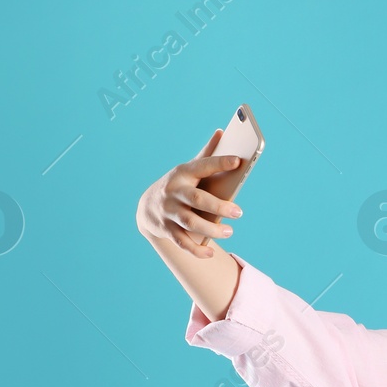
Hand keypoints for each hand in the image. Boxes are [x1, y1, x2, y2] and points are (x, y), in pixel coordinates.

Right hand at [136, 127, 244, 258]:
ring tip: (230, 232)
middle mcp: (174, 191)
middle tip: (239, 213)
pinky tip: (210, 253)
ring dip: (211, 230)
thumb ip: (206, 155)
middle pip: (197, 199)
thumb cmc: (179, 185)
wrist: (147, 207)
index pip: (203, 166)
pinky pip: (182, 242)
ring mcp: (168, 211)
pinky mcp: (165, 229)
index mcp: (183, 173)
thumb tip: (222, 132)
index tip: (238, 161)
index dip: (220, 163)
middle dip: (219, 207)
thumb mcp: (188, 169)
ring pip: (190, 222)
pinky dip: (196, 250)